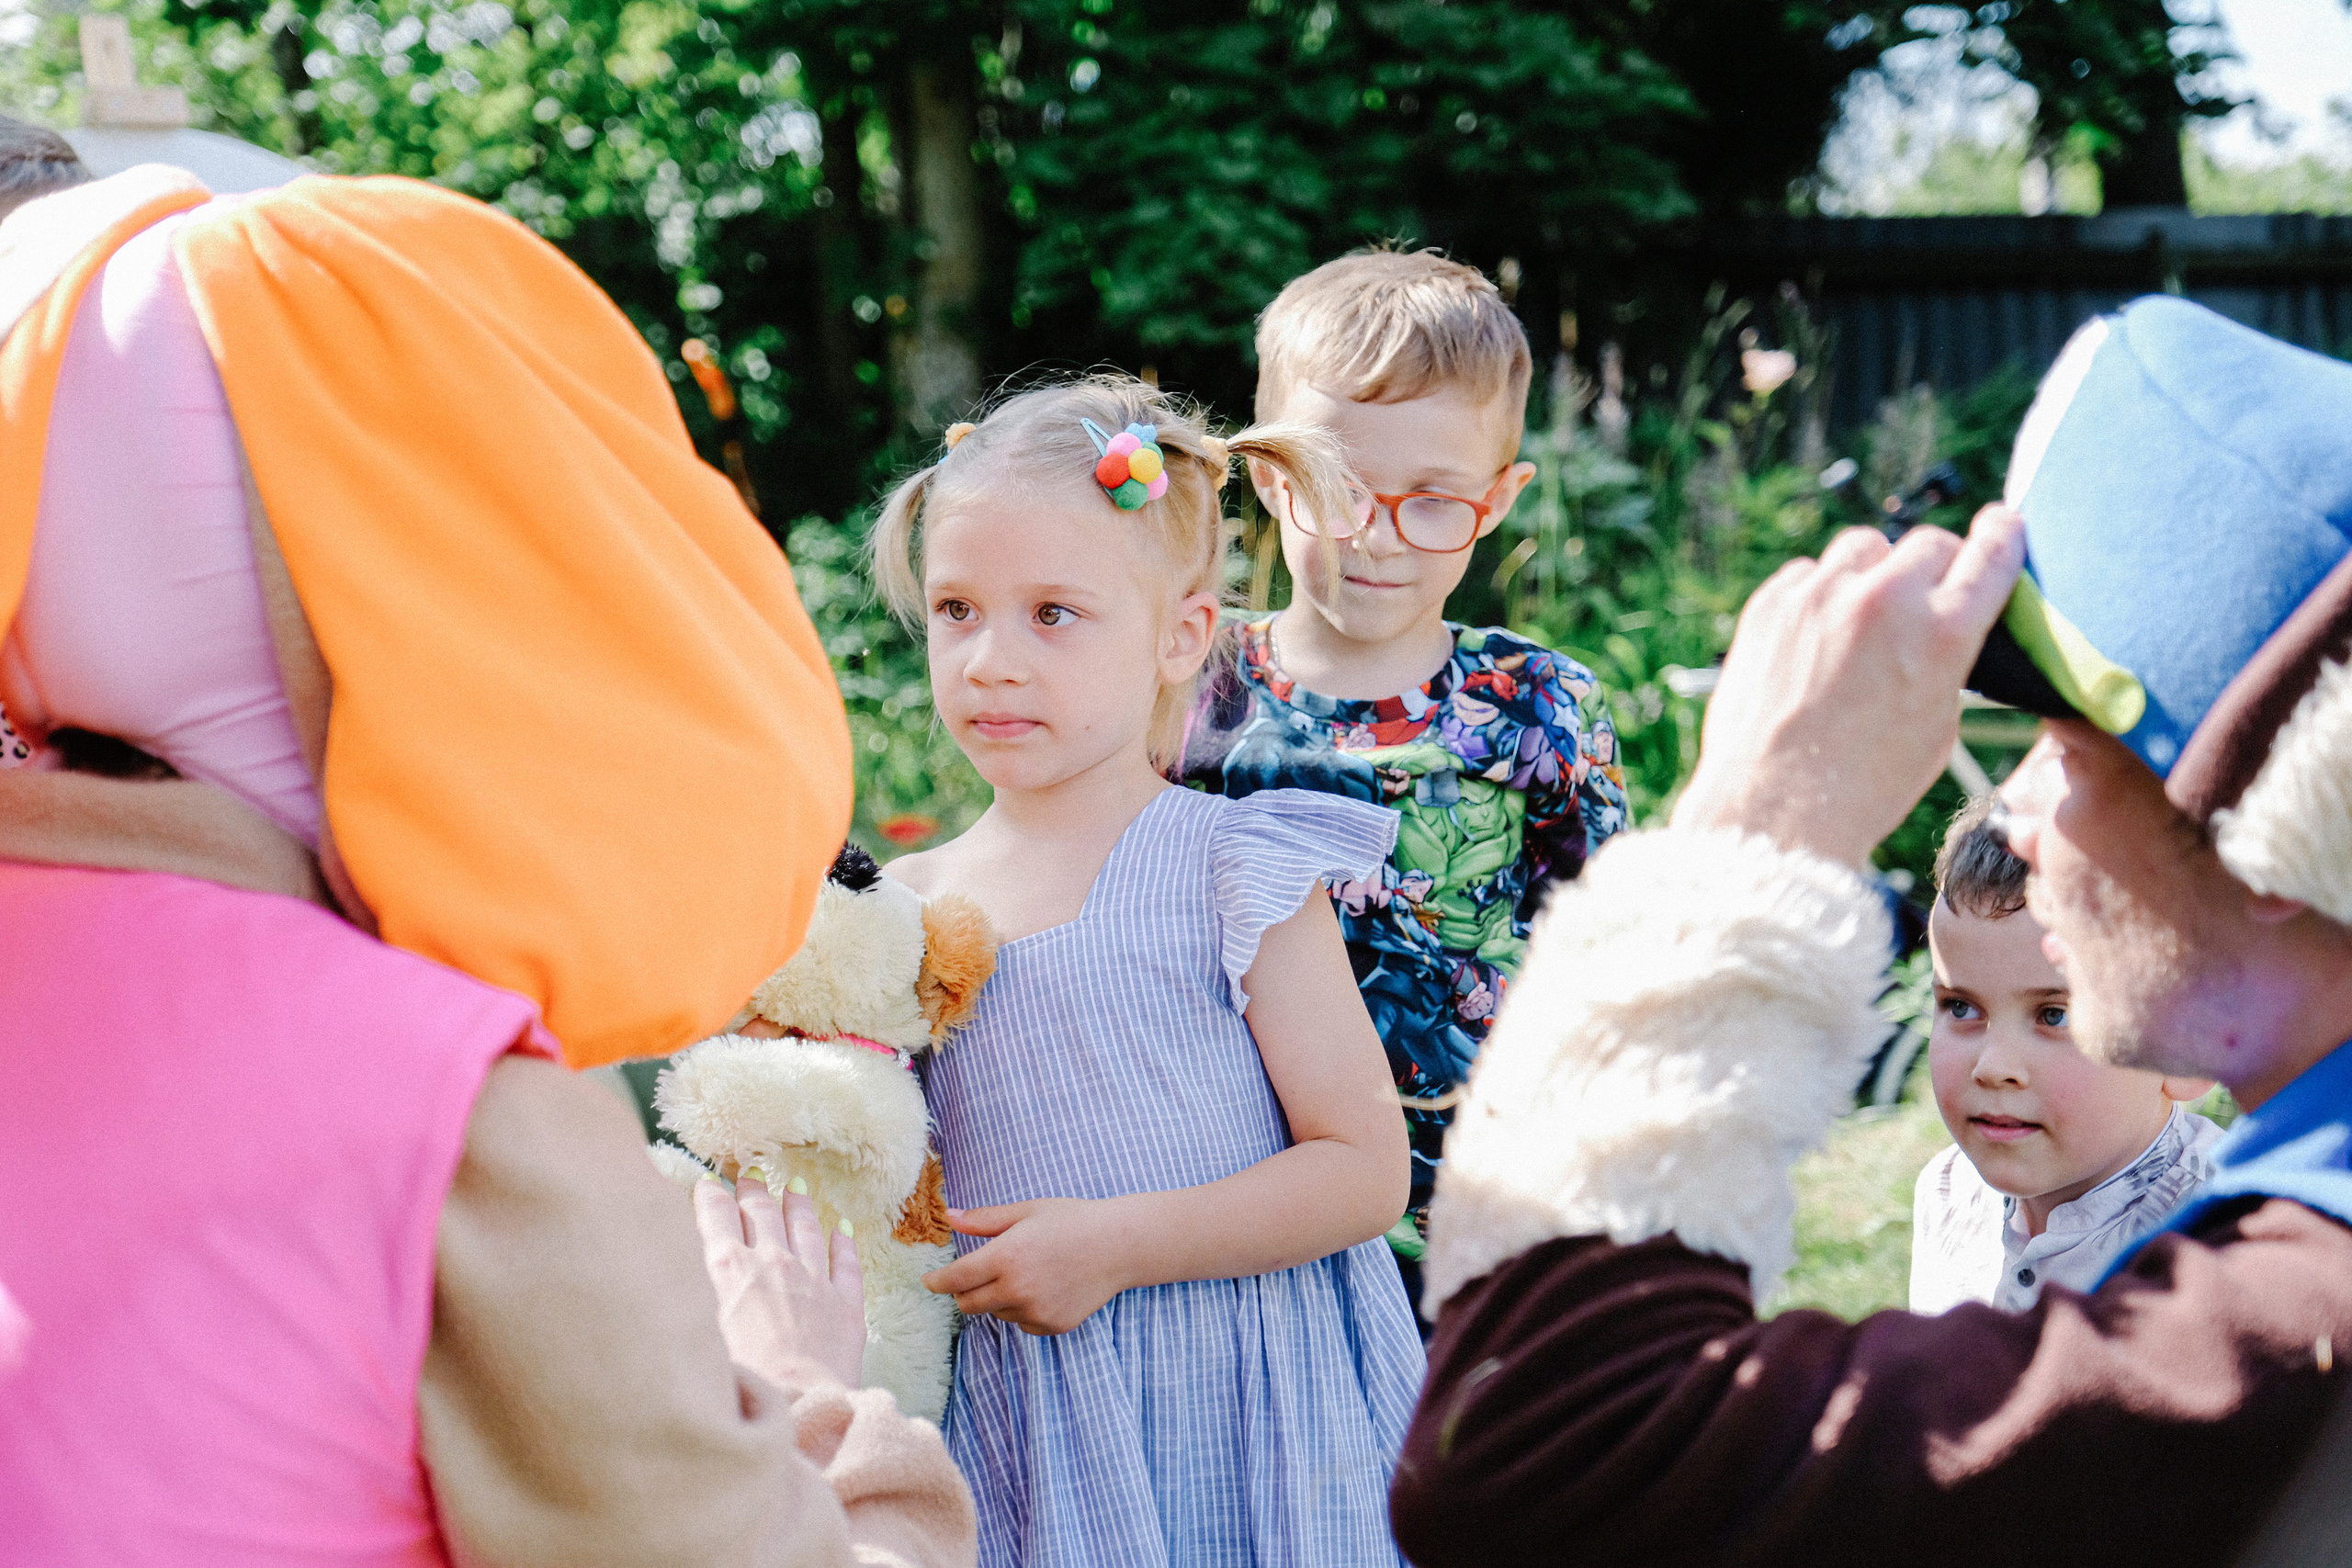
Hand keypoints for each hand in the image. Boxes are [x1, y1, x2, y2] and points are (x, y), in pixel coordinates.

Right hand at [694, 1174, 865, 1393]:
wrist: (798, 1407)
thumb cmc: (737, 1380)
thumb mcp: (697, 1331)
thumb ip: (693, 1292)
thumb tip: (682, 1267)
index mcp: (730, 1269)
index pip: (716, 1217)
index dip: (711, 1196)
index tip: (708, 1181)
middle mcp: (773, 1264)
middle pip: (762, 1214)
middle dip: (753, 1191)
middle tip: (750, 1174)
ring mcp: (814, 1280)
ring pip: (807, 1228)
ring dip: (799, 1205)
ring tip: (795, 1187)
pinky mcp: (846, 1305)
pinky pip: (847, 1263)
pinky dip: (844, 1242)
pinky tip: (843, 1229)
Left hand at [920, 1197, 1131, 1335]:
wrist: (1119, 1245)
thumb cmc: (1071, 1221)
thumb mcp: (1026, 1211)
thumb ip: (984, 1220)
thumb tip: (949, 1216)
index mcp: (1005, 1257)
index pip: (955, 1280)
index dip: (936, 1282)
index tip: (929, 1281)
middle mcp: (1017, 1290)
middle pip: (968, 1304)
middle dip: (963, 1292)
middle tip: (973, 1275)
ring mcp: (1035, 1312)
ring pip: (996, 1313)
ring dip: (997, 1298)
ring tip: (1025, 1272)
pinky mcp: (1051, 1326)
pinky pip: (1022, 1322)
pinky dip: (1022, 1309)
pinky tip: (1044, 1286)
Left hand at [1670, 504, 2023, 866]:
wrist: (1775, 808)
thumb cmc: (1865, 783)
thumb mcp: (1938, 725)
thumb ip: (1947, 660)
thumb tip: (1943, 626)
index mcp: (1942, 634)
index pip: (1990, 555)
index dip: (2002, 536)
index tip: (2003, 524)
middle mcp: (1884, 601)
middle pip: (1928, 543)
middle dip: (1934, 566)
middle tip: (1924, 598)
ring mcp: (1820, 597)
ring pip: (1865, 548)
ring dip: (1874, 573)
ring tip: (1864, 619)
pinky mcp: (1771, 604)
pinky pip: (1808, 573)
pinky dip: (1819, 594)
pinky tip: (1816, 637)